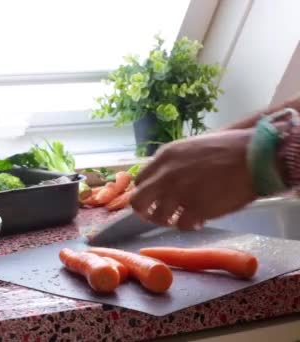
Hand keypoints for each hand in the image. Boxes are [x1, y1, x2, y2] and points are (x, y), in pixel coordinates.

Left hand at [131, 129, 256, 229]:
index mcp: (164, 157)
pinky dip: (189, 225)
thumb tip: (162, 177)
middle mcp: (165, 175)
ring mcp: (178, 193)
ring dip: (169, 220)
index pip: (140, 180)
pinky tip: (199, 220)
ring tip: (182, 217)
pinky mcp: (195, 209)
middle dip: (146, 211)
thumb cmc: (229, 147)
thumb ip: (173, 162)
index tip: (153, 198)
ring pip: (158, 217)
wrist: (254, 156)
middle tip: (158, 214)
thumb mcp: (191, 146)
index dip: (145, 192)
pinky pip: (181, 225)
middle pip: (138, 202)